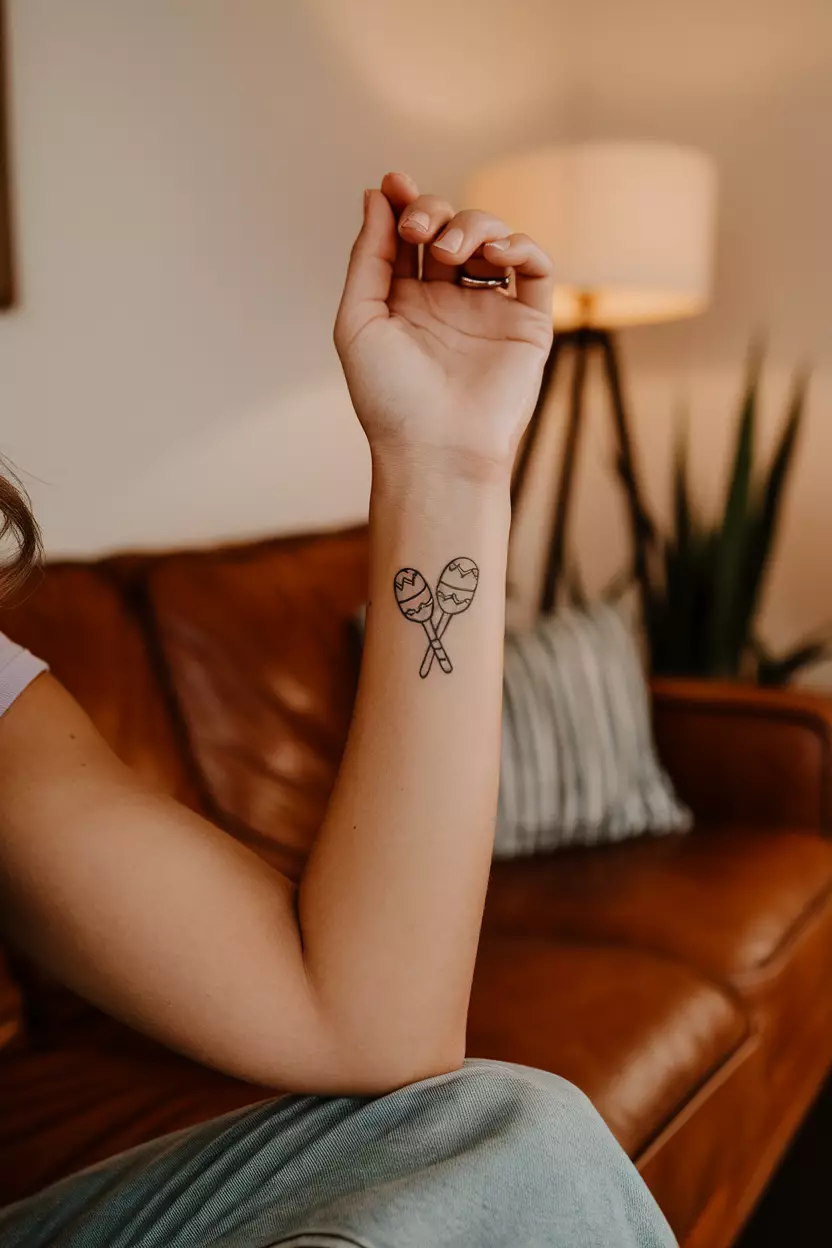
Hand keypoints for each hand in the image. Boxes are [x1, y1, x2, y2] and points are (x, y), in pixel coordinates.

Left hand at [334, 172, 553, 479]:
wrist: (436, 450)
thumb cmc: (389, 398)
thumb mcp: (359, 320)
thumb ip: (368, 256)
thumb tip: (377, 194)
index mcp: (405, 300)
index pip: (409, 234)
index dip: (405, 200)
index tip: (394, 182)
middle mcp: (448, 301)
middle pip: (448, 227)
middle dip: (433, 212)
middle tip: (420, 232)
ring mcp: (489, 310)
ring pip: (492, 237)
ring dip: (473, 224)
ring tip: (452, 250)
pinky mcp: (528, 323)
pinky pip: (536, 267)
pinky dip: (521, 245)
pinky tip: (496, 253)